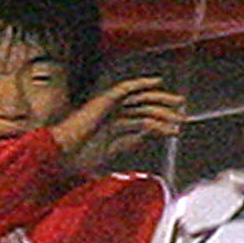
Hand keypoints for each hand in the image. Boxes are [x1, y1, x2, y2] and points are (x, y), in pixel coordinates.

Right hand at [50, 76, 188, 173]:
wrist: (61, 154)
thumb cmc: (76, 160)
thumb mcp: (108, 155)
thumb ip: (124, 145)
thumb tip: (143, 138)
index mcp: (112, 130)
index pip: (141, 124)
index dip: (160, 126)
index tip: (174, 131)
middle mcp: (111, 116)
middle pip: (144, 110)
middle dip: (166, 113)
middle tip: (183, 117)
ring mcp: (108, 107)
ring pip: (140, 100)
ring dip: (161, 100)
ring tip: (178, 104)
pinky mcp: (104, 101)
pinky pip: (126, 88)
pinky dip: (141, 83)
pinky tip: (157, 83)